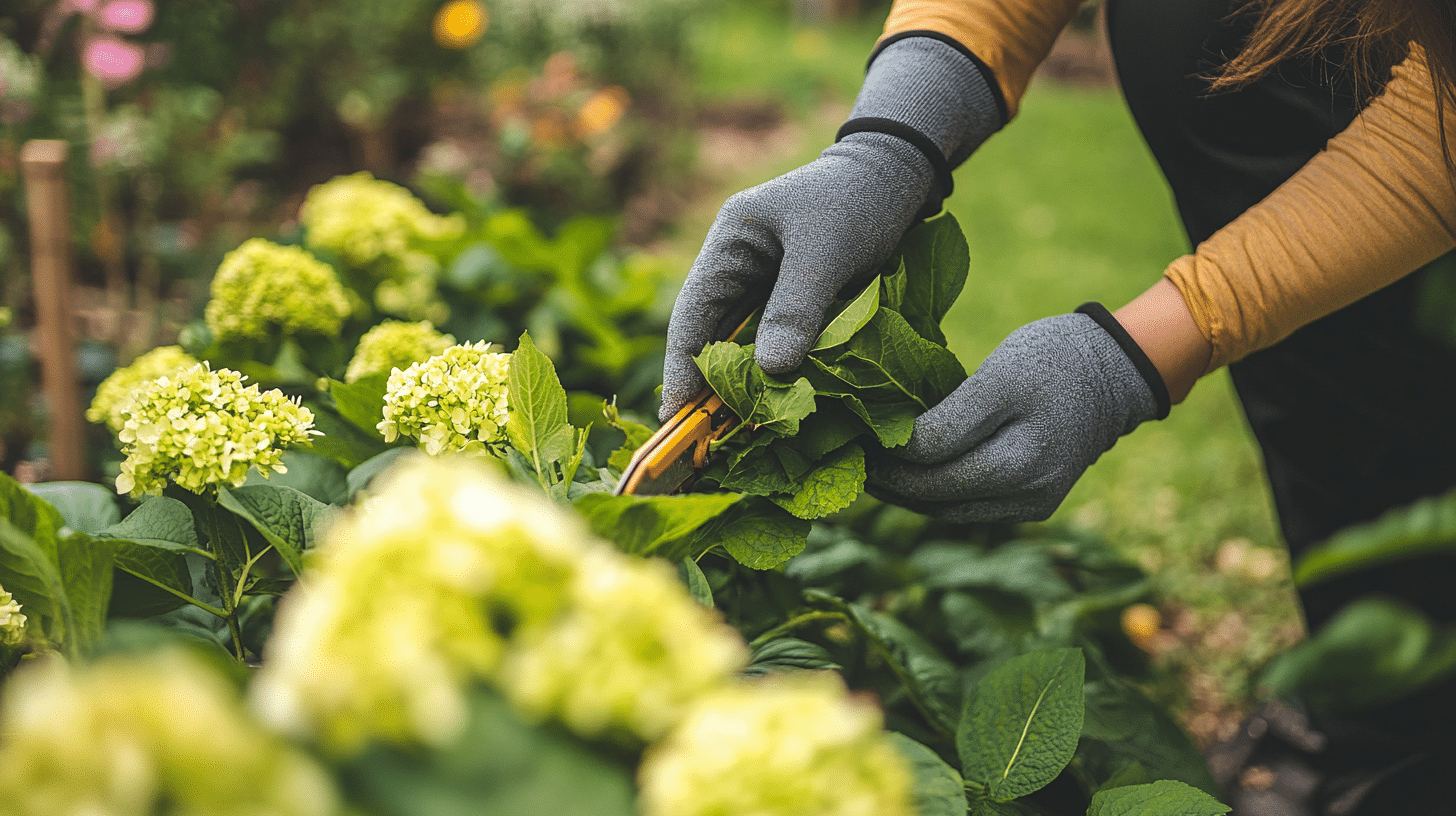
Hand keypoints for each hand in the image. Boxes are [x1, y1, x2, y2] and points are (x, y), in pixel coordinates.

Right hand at [659, 133, 933, 421]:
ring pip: (742, 346)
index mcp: (729, 243)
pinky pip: (774, 344)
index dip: (682, 369)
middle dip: (709, 388)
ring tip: (735, 438)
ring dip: (743, 387)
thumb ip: (796, 308)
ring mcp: (764, 284)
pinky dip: (774, 376)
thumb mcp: (826, 251)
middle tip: (703, 444)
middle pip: (711, 337)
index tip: (677, 418)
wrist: (899, 173)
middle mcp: (737, 266)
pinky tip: (774, 408)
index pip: (692, 316)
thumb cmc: (859, 200)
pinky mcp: (793, 300)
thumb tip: (769, 371)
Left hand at [866, 306, 1168, 521]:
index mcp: (1018, 448)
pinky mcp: (1034, 506)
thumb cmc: (1052, 359)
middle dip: (889, 480)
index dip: (888, 451)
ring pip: (950, 512)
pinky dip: (938, 499)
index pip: (932, 457)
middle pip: (937, 494)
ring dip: (907, 497)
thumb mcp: (1000, 371)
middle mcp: (1027, 485)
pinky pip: (972, 511)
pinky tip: (909, 481)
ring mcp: (1033, 502)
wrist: (1115, 375)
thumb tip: (896, 442)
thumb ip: (950, 413)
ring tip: (870, 475)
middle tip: (850, 460)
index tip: (855, 433)